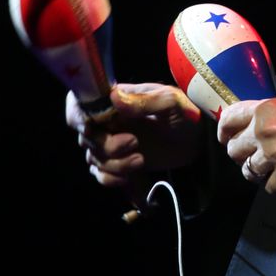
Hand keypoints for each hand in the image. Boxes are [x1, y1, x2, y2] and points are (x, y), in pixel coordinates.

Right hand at [67, 83, 202, 200]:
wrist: (197, 141)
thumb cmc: (185, 113)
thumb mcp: (171, 102)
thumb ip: (144, 101)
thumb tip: (114, 96)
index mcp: (115, 99)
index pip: (81, 103)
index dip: (77, 116)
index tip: (90, 128)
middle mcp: (107, 120)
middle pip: (87, 136)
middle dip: (106, 145)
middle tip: (134, 143)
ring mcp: (111, 142)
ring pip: (94, 157)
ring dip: (114, 164)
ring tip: (141, 161)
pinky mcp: (118, 162)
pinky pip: (101, 174)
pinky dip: (110, 179)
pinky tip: (129, 178)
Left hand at [217, 94, 275, 195]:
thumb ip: (273, 110)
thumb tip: (262, 116)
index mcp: (264, 109)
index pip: (229, 118)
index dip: (224, 130)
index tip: (225, 137)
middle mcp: (263, 132)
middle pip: (234, 150)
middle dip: (241, 156)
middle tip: (251, 157)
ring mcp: (274, 155)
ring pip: (249, 172)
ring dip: (257, 173)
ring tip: (269, 171)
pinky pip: (270, 187)